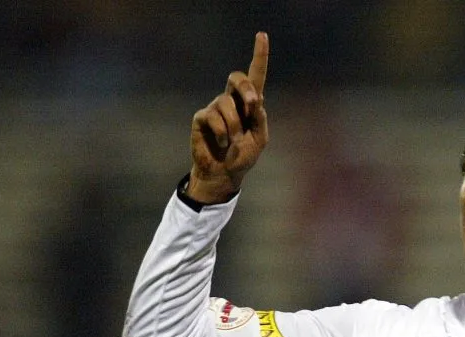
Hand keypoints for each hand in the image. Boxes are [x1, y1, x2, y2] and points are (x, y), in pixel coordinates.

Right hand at [188, 32, 269, 202]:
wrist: (224, 173)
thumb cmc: (242, 156)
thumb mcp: (259, 139)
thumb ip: (260, 119)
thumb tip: (256, 99)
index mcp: (249, 103)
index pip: (255, 76)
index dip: (259, 56)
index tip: (262, 35)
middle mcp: (231, 100)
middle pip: (236, 77)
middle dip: (246, 88)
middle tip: (252, 104)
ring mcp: (215, 107)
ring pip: (227, 104)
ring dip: (234, 126)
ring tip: (232, 141)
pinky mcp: (202, 117)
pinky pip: (213, 118)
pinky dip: (222, 134)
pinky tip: (221, 143)